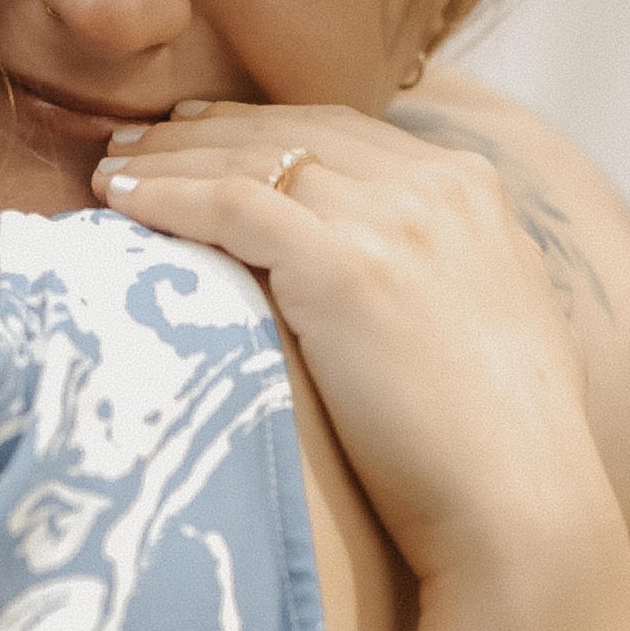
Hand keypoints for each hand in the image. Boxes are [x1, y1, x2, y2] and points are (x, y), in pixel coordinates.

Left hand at [97, 100, 621, 593]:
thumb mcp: (492, 321)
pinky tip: (122, 204)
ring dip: (170, 160)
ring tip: (109, 171)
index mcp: (474, 189)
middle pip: (293, 133)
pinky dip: (168, 197)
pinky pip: (231, 206)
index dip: (262, 128)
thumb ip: (448, 271)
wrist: (520, 502)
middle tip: (135, 142)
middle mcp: (437, 186)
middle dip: (205, 133)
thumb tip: (405, 285)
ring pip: (254, 160)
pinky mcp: (345, 266)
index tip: (201, 133)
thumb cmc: (499, 446)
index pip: (344, 132)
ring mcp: (395, 220)